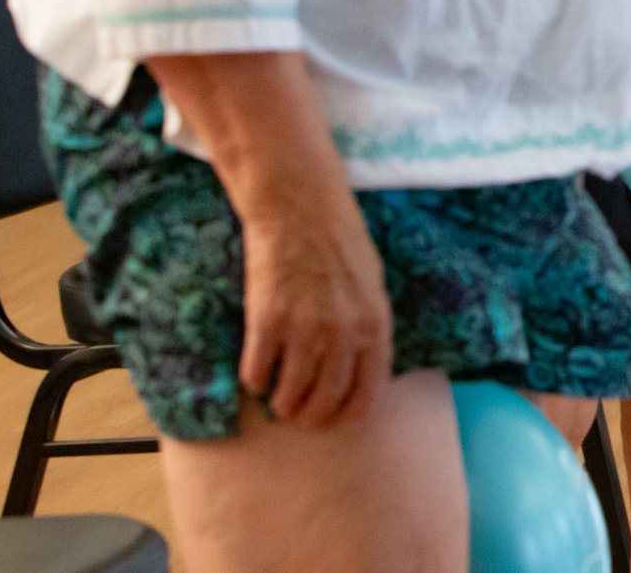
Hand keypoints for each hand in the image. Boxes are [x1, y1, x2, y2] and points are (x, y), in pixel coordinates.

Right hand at [236, 188, 391, 428]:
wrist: (301, 207)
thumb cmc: (340, 242)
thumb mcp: (372, 284)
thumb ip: (368, 326)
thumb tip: (361, 367)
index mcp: (375, 324)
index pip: (367, 393)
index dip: (348, 416)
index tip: (335, 422)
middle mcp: (343, 333)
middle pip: (326, 400)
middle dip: (311, 418)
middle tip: (300, 417)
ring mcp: (304, 328)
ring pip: (290, 394)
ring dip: (283, 406)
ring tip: (279, 402)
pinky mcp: (266, 321)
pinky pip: (257, 373)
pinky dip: (255, 383)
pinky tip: (257, 377)